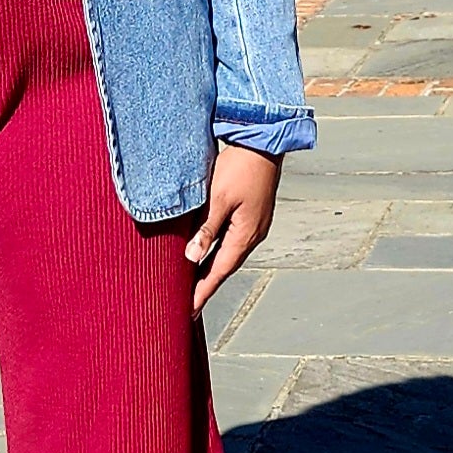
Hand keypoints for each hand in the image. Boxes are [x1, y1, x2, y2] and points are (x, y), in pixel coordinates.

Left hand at [185, 144, 281, 311]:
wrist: (264, 143)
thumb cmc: (240, 167)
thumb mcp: (218, 199)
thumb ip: (206, 230)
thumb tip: (192, 257)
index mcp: (244, 234)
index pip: (218, 272)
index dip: (202, 291)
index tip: (190, 309)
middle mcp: (253, 234)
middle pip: (225, 267)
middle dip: (207, 285)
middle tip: (189, 302)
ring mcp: (255, 225)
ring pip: (229, 254)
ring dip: (212, 268)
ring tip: (195, 282)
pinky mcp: (253, 215)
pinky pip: (233, 240)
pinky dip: (218, 251)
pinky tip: (208, 251)